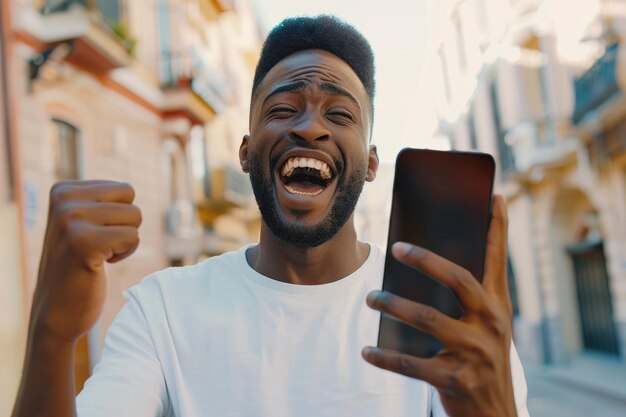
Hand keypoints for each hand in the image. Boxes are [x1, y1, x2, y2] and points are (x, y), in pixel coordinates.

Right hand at [29, 180, 141, 342]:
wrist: (57, 310)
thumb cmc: (78, 265)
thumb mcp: (81, 221)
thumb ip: (99, 200)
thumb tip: (128, 188)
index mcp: (62, 190)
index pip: (124, 189)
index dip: (119, 216)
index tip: (95, 234)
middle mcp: (63, 200)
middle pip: (131, 198)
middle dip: (126, 225)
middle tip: (101, 246)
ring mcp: (71, 220)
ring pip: (135, 216)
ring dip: (125, 240)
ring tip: (99, 255)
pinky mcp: (84, 243)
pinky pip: (132, 237)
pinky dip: (126, 253)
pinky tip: (101, 265)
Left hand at [362, 195, 515, 416]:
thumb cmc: (482, 362)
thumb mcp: (486, 328)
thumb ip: (471, 299)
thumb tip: (430, 263)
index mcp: (499, 308)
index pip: (498, 261)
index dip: (497, 229)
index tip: (493, 197)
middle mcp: (493, 325)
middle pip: (458, 279)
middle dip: (426, 260)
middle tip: (396, 248)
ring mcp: (477, 353)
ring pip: (427, 319)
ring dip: (393, 305)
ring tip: (371, 298)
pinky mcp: (456, 380)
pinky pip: (411, 363)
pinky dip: (385, 357)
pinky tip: (367, 351)